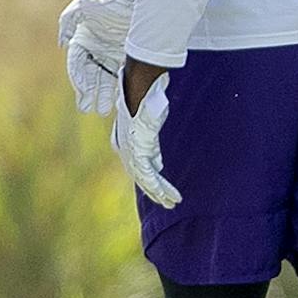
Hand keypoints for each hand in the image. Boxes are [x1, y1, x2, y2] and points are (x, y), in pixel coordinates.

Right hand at [57, 0, 139, 114]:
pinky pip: (121, 75)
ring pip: (105, 79)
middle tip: (88, 108)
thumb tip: (62, 43)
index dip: (79, 80)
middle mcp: (96, 50)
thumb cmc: (109, 0)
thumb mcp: (84, 5)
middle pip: (91, 76)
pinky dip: (118, 88)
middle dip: (89, 93)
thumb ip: (67, 21)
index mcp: (83, 40)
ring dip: (103, 95)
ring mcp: (112, 54)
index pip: (77, 65)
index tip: (82, 93)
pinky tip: (118, 100)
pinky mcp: (127, 56)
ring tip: (102, 110)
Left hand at [111, 62, 180, 207]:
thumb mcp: (150, 113)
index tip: (161, 176)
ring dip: (160, 194)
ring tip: (171, 204)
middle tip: (164, 201)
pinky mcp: (138, 156)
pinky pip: (150, 179)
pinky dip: (161, 190)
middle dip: (154, 190)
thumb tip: (161, 132)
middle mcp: (126, 150)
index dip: (149, 172)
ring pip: (146, 182)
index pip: (138, 162)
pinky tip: (171, 198)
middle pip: (141, 176)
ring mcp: (131, 155)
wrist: (138, 93)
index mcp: (125, 140)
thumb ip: (153, 123)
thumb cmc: (145, 96)